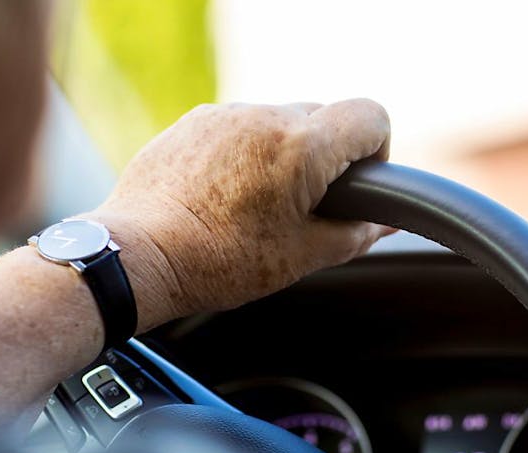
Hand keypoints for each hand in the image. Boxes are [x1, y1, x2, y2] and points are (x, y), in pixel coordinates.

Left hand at [88, 100, 392, 330]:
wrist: (140, 256)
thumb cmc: (219, 261)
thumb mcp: (302, 256)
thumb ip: (356, 233)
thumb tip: (387, 222)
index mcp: (302, 147)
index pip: (371, 116)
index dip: (376, 150)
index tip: (357, 183)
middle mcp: (266, 116)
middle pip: (325, 118)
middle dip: (327, 156)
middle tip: (305, 204)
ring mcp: (226, 115)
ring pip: (280, 120)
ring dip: (285, 152)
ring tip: (258, 203)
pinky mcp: (194, 121)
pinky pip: (240, 126)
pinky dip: (247, 151)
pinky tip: (226, 194)